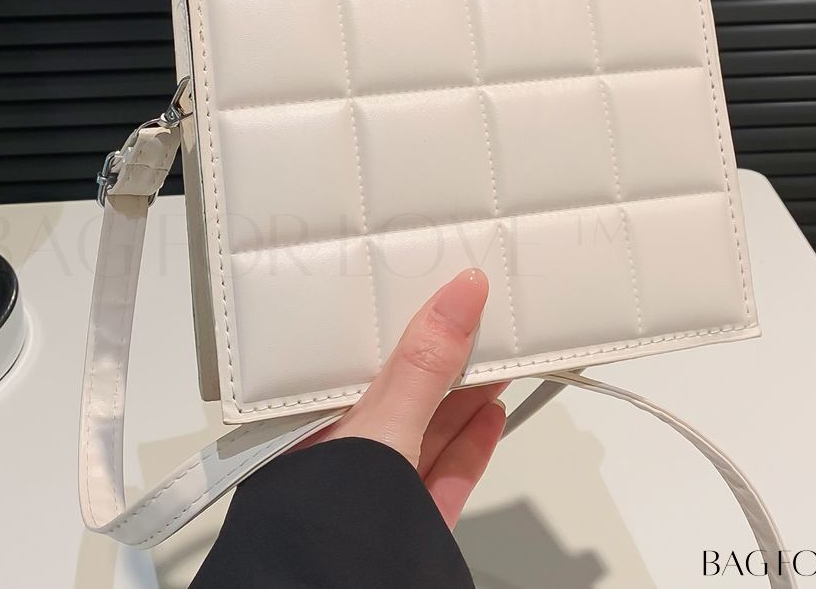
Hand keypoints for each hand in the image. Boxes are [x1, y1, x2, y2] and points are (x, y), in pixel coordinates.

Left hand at [309, 268, 505, 528]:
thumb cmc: (327, 522)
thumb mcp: (382, 422)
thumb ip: (424, 362)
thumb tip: (459, 294)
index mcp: (317, 418)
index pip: (366, 354)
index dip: (408, 321)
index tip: (447, 292)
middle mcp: (344, 451)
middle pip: (405, 390)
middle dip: (446, 355)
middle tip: (483, 316)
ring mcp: (377, 489)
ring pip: (430, 428)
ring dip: (468, 393)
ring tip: (498, 356)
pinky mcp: (409, 523)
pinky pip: (445, 471)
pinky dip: (473, 440)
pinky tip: (493, 413)